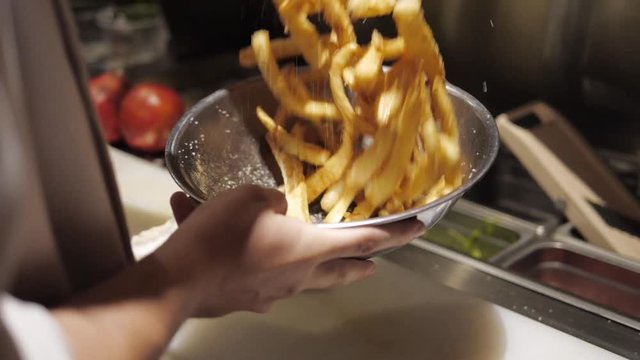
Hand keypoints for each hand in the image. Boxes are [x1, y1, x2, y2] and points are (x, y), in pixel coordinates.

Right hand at [160, 185, 425, 316]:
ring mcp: (271, 292)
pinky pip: (256, 274)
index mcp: (307, 250)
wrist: (177, 281)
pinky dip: (250, 257)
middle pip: (340, 272)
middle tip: (373, 265)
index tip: (418, 228)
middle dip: (359, 266)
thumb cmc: (220, 237)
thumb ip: (271, 200)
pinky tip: (223, 236)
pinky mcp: (246, 298)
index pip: (365, 240)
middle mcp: (296, 276)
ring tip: (301, 246)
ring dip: (307, 262)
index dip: (396, 233)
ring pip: (301, 277)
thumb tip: (275, 208)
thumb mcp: (250, 198)